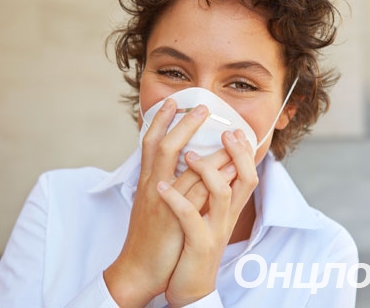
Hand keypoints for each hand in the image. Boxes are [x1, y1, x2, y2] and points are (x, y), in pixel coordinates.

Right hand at [104, 99, 211, 306]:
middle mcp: (152, 186)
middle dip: (183, 124)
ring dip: (210, 148)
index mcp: (146, 181)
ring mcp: (163, 201)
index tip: (172, 102)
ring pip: (187, 168)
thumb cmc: (148, 234)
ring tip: (228, 132)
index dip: (159, 120)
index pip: (149, 143)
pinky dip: (214, 177)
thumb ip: (162, 183)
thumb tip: (179, 166)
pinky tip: (230, 167)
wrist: (138, 267)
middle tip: (202, 107)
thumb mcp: (150, 203)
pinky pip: (198, 194)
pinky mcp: (174, 218)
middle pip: (165, 147)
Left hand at [158, 129, 258, 306]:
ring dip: (207, 170)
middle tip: (227, 132)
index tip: (236, 130)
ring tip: (190, 154)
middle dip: (238, 152)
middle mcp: (226, 216)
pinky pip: (190, 219)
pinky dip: (176, 200)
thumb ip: (207, 191)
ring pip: (222, 194)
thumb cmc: (192, 245)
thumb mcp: (205, 214)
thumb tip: (206, 164)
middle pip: (245, 179)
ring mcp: (214, 230)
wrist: (190, 286)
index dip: (244, 151)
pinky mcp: (199, 245)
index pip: (246, 174)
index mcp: (227, 208)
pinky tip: (161, 187)